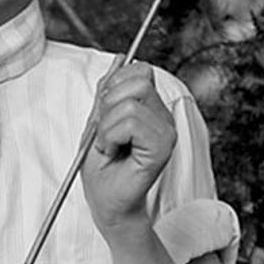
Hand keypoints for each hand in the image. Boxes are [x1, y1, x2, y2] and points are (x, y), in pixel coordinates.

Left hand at [82, 66, 176, 233]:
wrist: (106, 204)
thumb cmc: (102, 170)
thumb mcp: (97, 122)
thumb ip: (107, 92)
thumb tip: (119, 59)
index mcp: (152, 108)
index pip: (137, 70)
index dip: (111, 90)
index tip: (105, 120)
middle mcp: (164, 116)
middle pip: (136, 80)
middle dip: (107, 106)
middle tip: (106, 136)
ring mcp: (166, 130)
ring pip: (130, 103)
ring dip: (107, 127)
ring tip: (109, 147)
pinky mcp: (163, 145)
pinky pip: (131, 122)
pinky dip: (111, 137)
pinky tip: (114, 153)